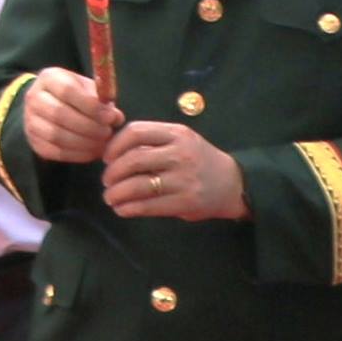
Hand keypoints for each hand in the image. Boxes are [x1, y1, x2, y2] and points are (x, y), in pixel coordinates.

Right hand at [22, 70, 119, 165]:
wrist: (48, 104)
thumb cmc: (76, 94)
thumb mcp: (88, 88)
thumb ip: (103, 100)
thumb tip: (116, 118)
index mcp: (49, 78)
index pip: (67, 91)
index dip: (91, 106)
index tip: (110, 117)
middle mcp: (34, 98)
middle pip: (59, 114)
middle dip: (89, 126)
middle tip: (108, 132)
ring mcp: (30, 121)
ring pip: (56, 135)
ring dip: (84, 142)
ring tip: (102, 143)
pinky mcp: (33, 141)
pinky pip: (54, 151)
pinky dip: (77, 154)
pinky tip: (92, 151)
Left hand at [101, 121, 247, 221]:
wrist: (235, 183)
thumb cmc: (198, 160)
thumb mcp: (180, 140)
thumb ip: (152, 141)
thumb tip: (110, 152)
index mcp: (177, 134)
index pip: (135, 131)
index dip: (114, 145)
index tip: (106, 157)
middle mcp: (181, 154)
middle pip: (132, 160)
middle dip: (112, 173)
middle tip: (106, 181)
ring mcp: (184, 179)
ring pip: (138, 185)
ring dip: (116, 193)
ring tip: (110, 197)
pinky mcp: (186, 202)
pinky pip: (149, 206)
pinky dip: (129, 208)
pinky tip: (122, 209)